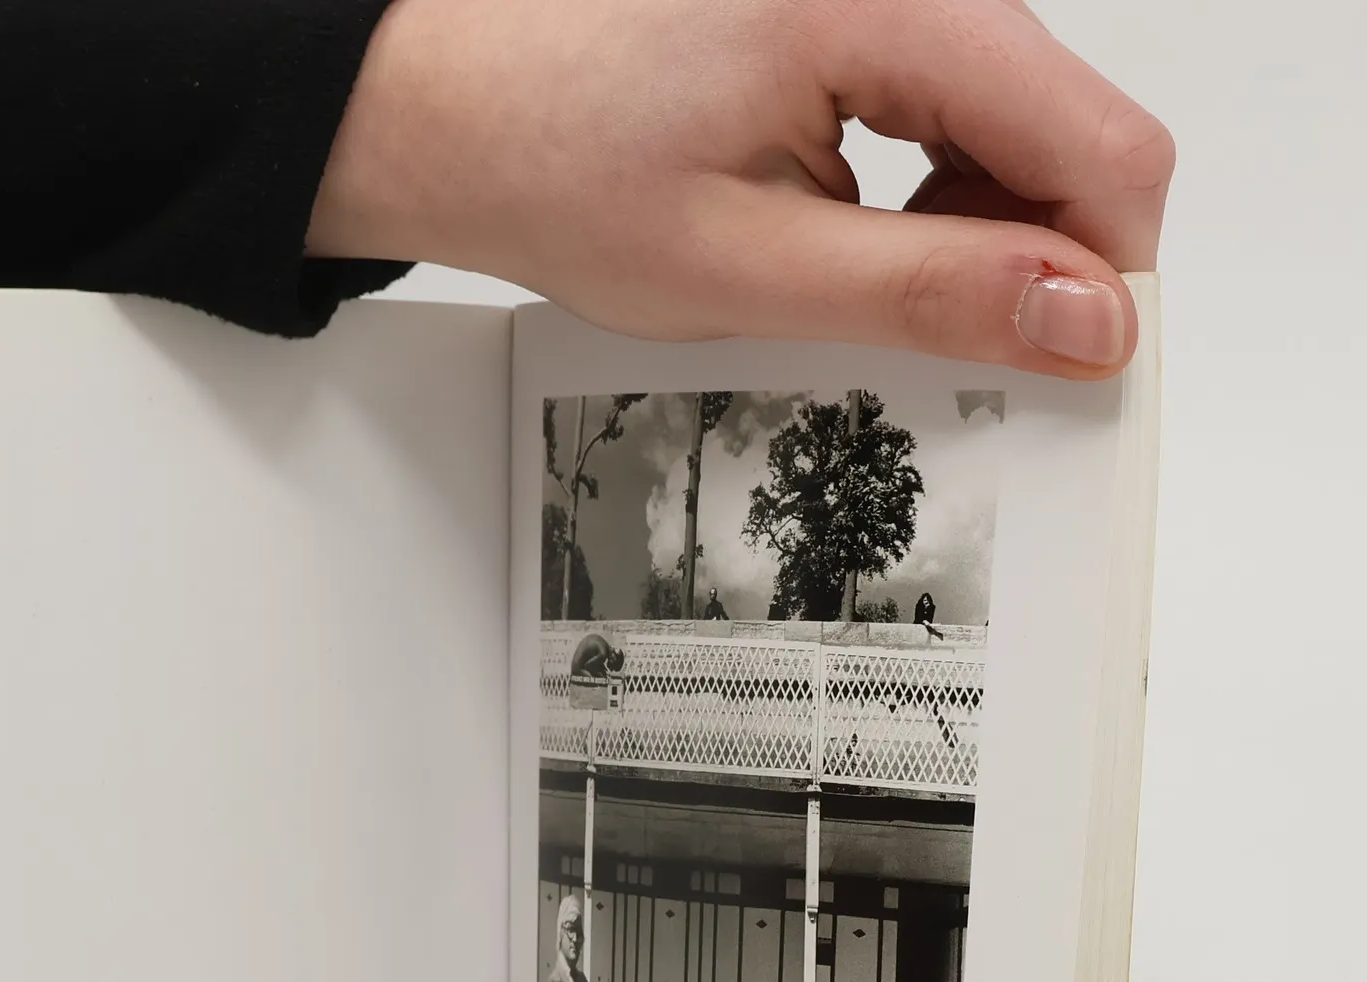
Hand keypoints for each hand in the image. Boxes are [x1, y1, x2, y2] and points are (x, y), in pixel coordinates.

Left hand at [309, 0, 1172, 376]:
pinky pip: (952, 105)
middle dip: (1035, 253)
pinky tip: (853, 237)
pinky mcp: (860, 15)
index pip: (1096, 139)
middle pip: (1068, 126)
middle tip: (929, 344)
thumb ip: (927, 293)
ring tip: (857, 284)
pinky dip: (931, 191)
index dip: (1102, 271)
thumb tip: (1085, 318)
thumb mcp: (748, 267)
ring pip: (1018, 121)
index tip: (1066, 368)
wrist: (458, 105)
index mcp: (890, 8)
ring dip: (979, 228)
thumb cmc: (559, 166)